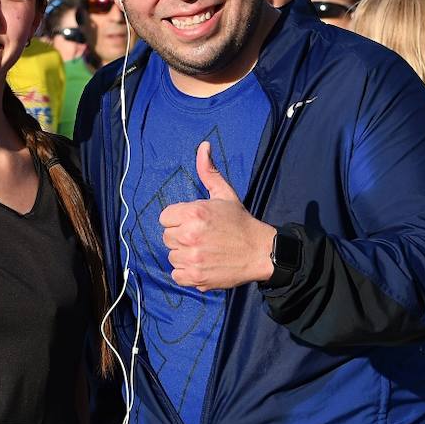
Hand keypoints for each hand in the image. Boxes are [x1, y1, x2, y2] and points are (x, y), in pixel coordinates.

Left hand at [159, 142, 275, 290]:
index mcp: (194, 213)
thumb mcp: (224, 194)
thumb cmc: (240, 222)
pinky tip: (201, 264)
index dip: (178, 219)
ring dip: (184, 255)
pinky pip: (176, 275)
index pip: (165, 217)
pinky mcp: (195, 277)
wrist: (259, 251)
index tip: (194, 222)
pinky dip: (186, 273)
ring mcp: (192, 258)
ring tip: (203, 250)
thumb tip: (203, 146)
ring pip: (172, 256)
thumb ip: (208, 171)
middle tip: (201, 237)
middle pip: (167, 237)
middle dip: (181, 236)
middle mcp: (190, 235)